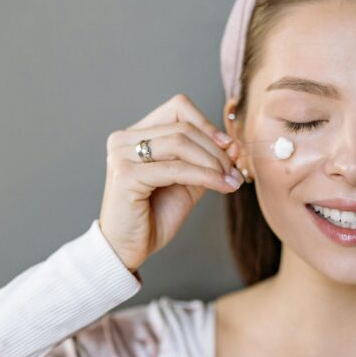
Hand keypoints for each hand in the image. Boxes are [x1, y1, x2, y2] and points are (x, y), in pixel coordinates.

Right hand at [98, 93, 242, 271]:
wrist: (128, 249)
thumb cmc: (153, 216)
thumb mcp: (187, 182)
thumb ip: (205, 160)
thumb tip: (233, 144)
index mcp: (135, 134)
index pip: (178, 108)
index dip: (207, 124)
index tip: (228, 146)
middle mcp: (123, 139)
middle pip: (183, 127)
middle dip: (216, 150)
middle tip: (234, 171)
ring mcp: (121, 155)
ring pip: (181, 143)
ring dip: (213, 162)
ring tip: (229, 180)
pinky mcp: (126, 175)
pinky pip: (176, 168)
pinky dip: (205, 176)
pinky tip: (221, 186)